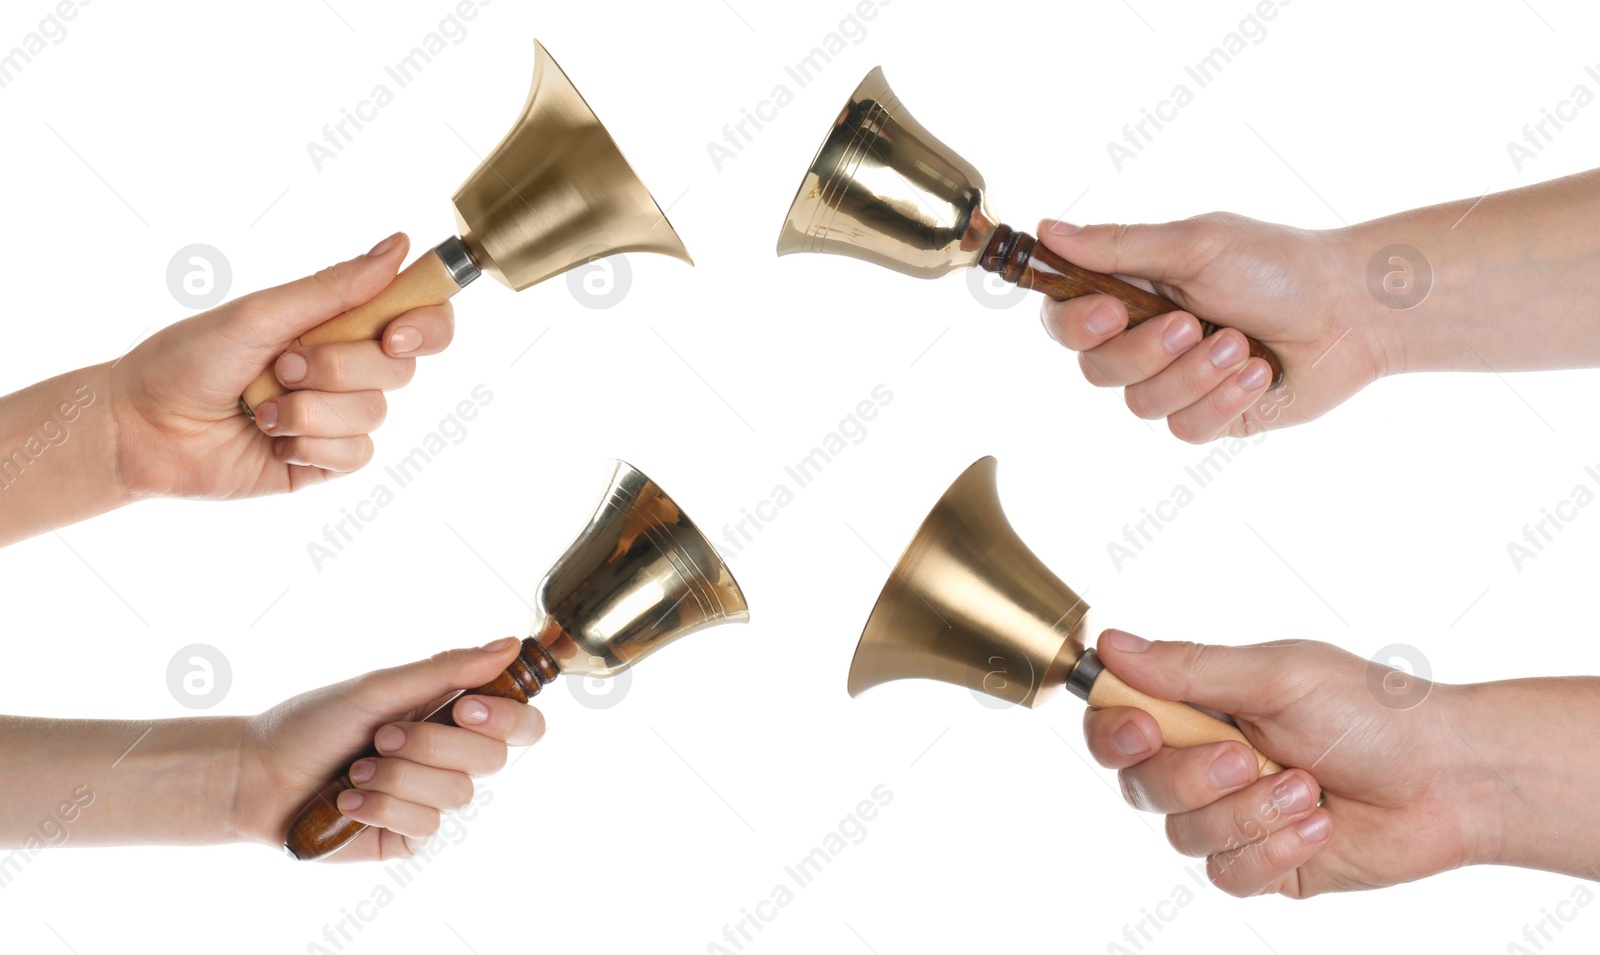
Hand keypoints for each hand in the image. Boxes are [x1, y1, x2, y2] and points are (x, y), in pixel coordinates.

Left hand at [108, 232, 454, 499]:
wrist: (142, 426)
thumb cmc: (188, 360)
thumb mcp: (262, 313)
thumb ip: (335, 287)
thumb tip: (399, 246)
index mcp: (338, 324)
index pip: (419, 319)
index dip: (427, 325)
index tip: (396, 335)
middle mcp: (346, 370)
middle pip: (400, 369)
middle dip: (339, 368)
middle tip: (283, 365)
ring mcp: (337, 418)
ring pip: (374, 414)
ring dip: (310, 410)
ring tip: (261, 408)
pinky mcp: (324, 463)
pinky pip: (356, 455)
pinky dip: (311, 445)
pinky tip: (271, 440)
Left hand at [232, 638, 544, 861]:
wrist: (257, 776)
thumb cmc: (313, 723)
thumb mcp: (381, 687)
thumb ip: (448, 670)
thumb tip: (510, 645)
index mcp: (452, 715)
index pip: (521, 722)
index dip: (509, 718)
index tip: (468, 708)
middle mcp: (450, 758)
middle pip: (494, 758)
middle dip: (432, 745)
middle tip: (384, 736)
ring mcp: (432, 800)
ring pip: (457, 794)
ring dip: (398, 777)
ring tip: (355, 770)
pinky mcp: (408, 837)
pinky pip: (426, 826)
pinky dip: (381, 806)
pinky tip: (348, 801)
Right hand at [1037, 214, 1394, 442]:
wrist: (1352, 311)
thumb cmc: (1278, 266)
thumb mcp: (1195, 244)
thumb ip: (1119, 245)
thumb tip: (1047, 230)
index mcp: (1131, 291)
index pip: (1064, 320)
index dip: (1076, 325)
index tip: (1111, 311)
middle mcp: (1144, 340)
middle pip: (1095, 370)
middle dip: (1145, 351)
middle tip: (1192, 323)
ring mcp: (1175, 382)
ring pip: (1139, 404)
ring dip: (1194, 374)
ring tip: (1241, 344)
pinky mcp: (1210, 416)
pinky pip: (1184, 428)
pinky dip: (1223, 400)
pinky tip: (1257, 374)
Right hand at [1080, 629, 1486, 897]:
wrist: (1450, 779)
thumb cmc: (1373, 712)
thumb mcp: (1279, 675)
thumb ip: (1191, 669)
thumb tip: (1110, 644)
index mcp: (1200, 706)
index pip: (1116, 721)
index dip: (1113, 731)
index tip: (1144, 729)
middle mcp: (1204, 762)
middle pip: (1139, 784)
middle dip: (1192, 777)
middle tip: (1247, 758)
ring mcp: (1230, 817)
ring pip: (1181, 834)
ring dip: (1247, 812)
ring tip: (1307, 788)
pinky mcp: (1260, 865)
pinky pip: (1226, 873)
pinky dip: (1273, 848)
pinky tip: (1319, 825)